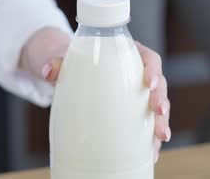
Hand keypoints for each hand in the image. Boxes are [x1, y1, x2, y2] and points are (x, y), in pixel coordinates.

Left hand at [23, 29, 170, 162]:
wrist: (72, 74)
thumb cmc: (76, 62)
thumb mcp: (66, 60)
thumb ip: (58, 63)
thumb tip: (47, 70)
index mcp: (129, 55)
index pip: (148, 58)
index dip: (153, 70)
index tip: (149, 82)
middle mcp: (138, 75)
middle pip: (158, 85)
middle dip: (162, 100)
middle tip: (158, 112)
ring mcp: (138, 96)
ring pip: (157, 108)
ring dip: (161, 123)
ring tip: (160, 138)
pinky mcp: (134, 113)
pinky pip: (147, 125)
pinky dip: (150, 140)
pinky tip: (151, 153)